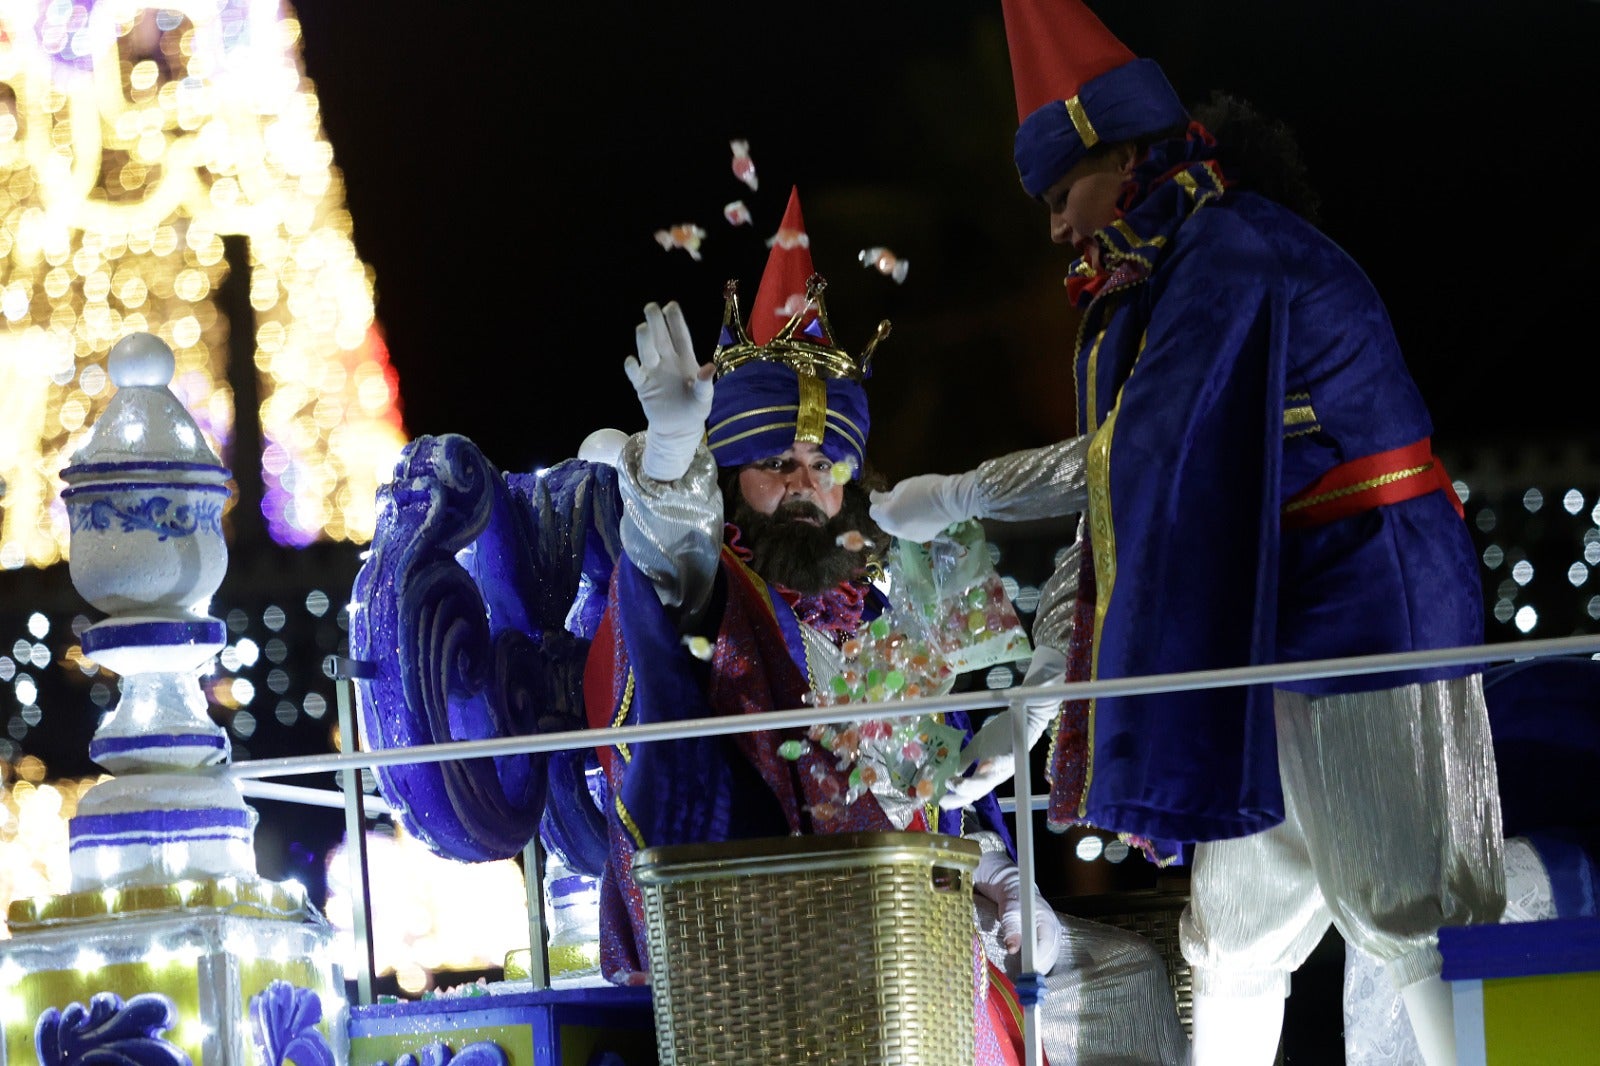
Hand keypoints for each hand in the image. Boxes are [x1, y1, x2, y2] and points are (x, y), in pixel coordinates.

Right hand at [624, 301, 714, 481]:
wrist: (679, 429)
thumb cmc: (695, 409)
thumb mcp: (704, 398)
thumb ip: (705, 384)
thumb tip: (709, 368)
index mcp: (685, 360)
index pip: (680, 336)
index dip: (675, 321)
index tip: (671, 305)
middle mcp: (667, 361)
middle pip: (661, 338)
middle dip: (656, 322)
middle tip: (651, 306)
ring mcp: (654, 372)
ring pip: (647, 351)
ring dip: (644, 340)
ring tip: (642, 327)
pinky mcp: (643, 386)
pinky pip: (636, 373)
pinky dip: (633, 367)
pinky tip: (632, 361)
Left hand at [868, 471, 981, 542]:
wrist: (950, 501)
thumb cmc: (925, 488)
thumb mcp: (902, 487)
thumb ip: (886, 496)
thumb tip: (875, 498)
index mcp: (888, 516)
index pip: (874, 512)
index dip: (878, 503)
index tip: (883, 494)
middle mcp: (895, 531)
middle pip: (883, 524)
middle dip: (885, 514)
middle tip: (895, 502)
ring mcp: (908, 537)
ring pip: (895, 530)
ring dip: (896, 521)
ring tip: (908, 510)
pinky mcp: (921, 539)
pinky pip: (908, 533)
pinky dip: (908, 526)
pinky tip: (918, 517)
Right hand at [937, 695, 1058, 809]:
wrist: (1024, 717)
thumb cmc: (1001, 733)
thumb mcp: (978, 746)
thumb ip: (965, 759)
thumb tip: (950, 772)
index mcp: (988, 774)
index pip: (972, 792)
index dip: (957, 799)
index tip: (941, 802)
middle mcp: (997, 774)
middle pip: (980, 790)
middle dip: (962, 793)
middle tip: (946, 794)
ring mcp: (1006, 765)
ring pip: (990, 780)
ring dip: (973, 783)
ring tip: (958, 784)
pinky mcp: (1015, 752)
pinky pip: (1007, 760)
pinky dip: (997, 764)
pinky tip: (985, 764)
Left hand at [973, 850, 1061, 973]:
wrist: (1016, 890)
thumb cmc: (1013, 898)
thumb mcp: (1009, 909)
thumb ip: (1011, 927)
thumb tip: (1012, 948)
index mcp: (1047, 921)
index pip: (1046, 946)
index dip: (1038, 961)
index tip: (1027, 973)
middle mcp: (1053, 931)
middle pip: (1050, 956)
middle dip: (1038, 970)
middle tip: (1026, 983)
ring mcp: (1051, 937)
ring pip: (1049, 959)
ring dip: (1039, 970)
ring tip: (1027, 983)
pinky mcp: (1046, 942)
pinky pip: (1045, 958)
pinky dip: (1038, 967)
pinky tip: (1029, 975)